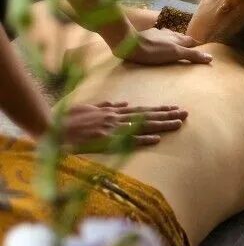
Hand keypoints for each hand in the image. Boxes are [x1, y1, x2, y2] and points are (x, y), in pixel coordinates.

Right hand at [62, 102, 187, 149]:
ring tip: (179, 123)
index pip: (142, 110)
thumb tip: (123, 103)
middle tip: (185, 113)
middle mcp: (117, 119)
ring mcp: (113, 130)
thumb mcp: (89, 108)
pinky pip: (128, 141)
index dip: (159, 110)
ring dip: (162, 125)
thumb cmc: (70, 121)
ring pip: (143, 126)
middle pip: (147, 116)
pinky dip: (143, 140)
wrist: (54, 130)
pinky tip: (157, 140)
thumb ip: (107, 106)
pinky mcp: (106, 142)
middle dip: (167, 115)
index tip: (174, 108)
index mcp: (113, 112)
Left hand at [113, 28, 212, 65]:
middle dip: (187, 42)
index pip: (191, 41)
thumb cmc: (154, 50)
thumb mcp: (175, 54)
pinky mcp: (146, 36)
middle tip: (191, 48)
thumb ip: (191, 55)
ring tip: (177, 45)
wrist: (129, 43)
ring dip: (175, 40)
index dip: (197, 45)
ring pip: (170, 35)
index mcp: (177, 38)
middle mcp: (169, 33)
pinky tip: (159, 43)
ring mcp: (157, 34)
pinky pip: (158, 37)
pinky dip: (162, 40)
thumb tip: (210, 57)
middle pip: (181, 37)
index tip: (202, 49)